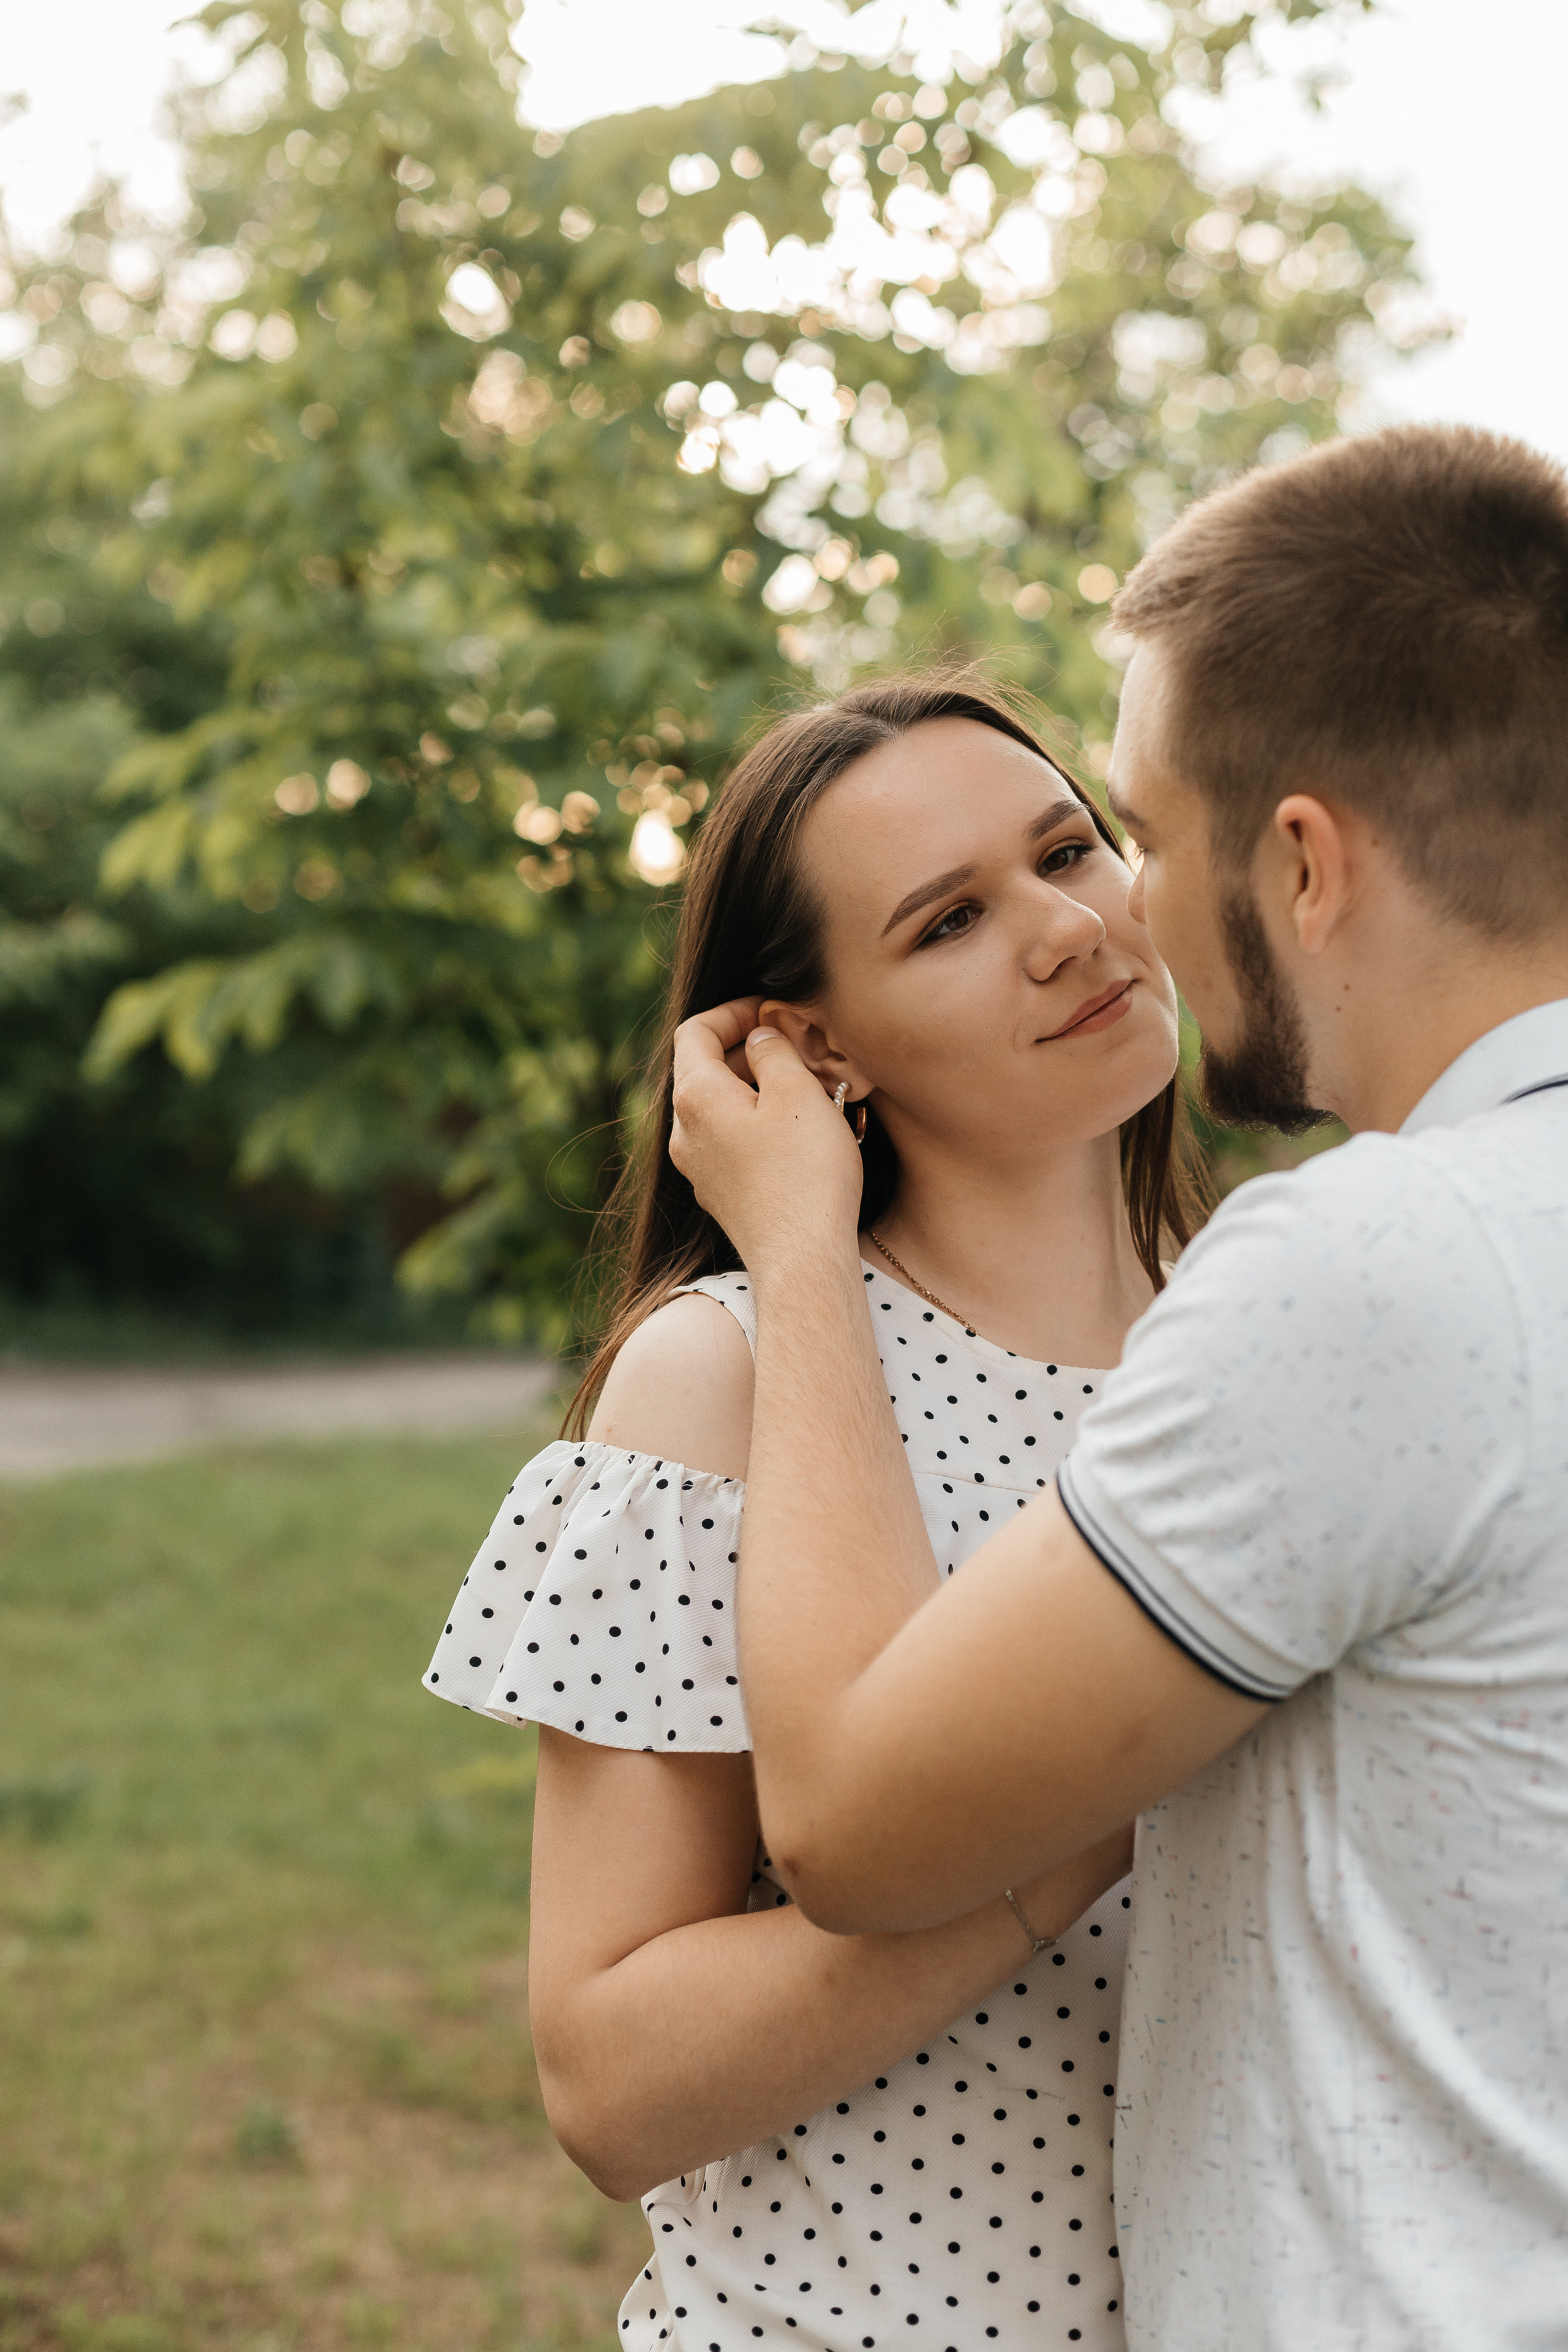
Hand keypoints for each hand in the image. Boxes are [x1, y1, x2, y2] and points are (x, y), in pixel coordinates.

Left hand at [670, 998, 865, 1278]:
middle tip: (798, 1047)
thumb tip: (761, 1037)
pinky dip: (757, 1122)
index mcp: (695, 1097)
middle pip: (705, 1069)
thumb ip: (774, 1051)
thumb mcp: (797, 1093)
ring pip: (720, 1107)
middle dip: (750, 1050)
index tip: (769, 1010)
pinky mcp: (720, 1194)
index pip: (695, 1032)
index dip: (732, 1012)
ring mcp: (699, 1168)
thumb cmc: (805, 1173)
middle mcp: (684, 1132)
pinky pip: (730, 1141)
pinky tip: (797, 1132)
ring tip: (807, 1087)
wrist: (803, 1259)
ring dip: (758, 1088)